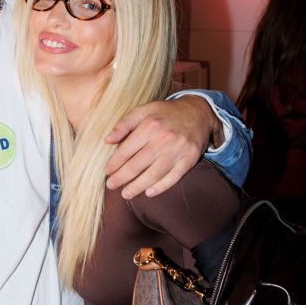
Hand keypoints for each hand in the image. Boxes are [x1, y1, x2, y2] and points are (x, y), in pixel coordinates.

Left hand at [104, 96, 220, 198]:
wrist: (198, 112)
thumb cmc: (165, 113)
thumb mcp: (143, 110)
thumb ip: (123, 124)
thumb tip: (107, 140)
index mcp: (149, 126)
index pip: (126, 150)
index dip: (114, 163)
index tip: (106, 172)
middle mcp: (163, 139)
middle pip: (137, 165)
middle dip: (121, 178)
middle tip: (111, 185)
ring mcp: (178, 150)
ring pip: (154, 174)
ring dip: (138, 187)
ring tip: (126, 194)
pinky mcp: (190, 159)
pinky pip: (173, 177)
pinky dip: (161, 187)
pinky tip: (148, 193)